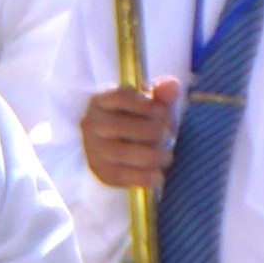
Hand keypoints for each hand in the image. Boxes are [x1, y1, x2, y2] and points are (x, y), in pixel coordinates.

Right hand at [82, 76, 178, 194]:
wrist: (124, 146)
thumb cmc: (141, 120)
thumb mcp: (152, 105)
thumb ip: (163, 95)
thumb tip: (172, 85)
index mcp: (101, 100)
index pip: (119, 97)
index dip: (143, 104)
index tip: (162, 111)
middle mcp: (91, 123)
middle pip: (120, 126)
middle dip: (150, 131)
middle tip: (168, 135)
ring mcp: (92, 148)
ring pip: (120, 152)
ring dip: (150, 155)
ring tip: (167, 156)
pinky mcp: (100, 171)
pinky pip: (120, 175)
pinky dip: (142, 177)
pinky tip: (159, 176)